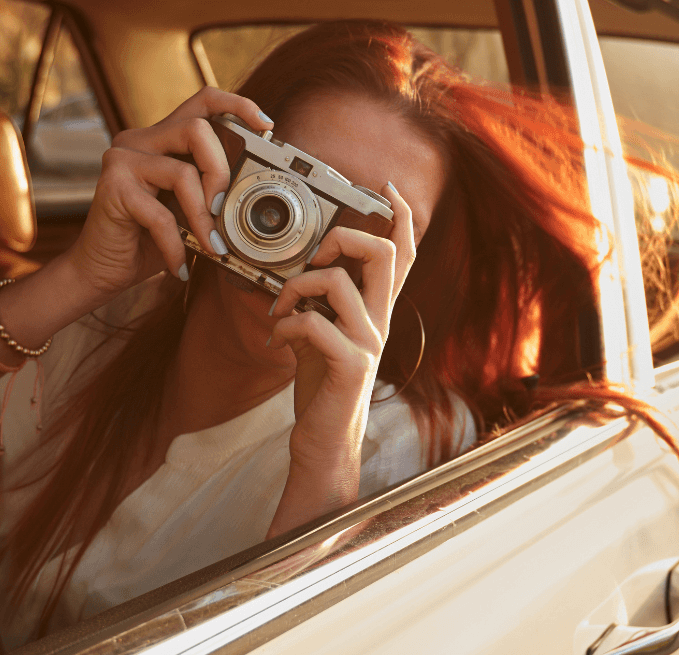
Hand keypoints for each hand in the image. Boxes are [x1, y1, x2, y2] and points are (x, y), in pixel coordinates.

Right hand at [61, 87, 272, 298]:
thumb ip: (211, 192)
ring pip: (184, 172)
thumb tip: (253, 192)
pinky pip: (162, 214)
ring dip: (203, 218)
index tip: (265, 124)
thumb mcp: (188, 211)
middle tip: (224, 210)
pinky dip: (177, 246)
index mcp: (161, 138)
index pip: (202, 101)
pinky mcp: (113, 186)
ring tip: (210, 247)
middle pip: (197, 130)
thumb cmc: (148, 240)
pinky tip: (180, 265)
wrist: (102, 270)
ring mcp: (123, 159)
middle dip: (221, 173)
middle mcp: (140, 140)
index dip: (236, 105)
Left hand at [266, 184, 418, 529]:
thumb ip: (319, 302)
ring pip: (338, 283)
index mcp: (376, 310)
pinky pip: (313, 324)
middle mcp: (380, 322)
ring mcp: (368, 343)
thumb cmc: (320, 386)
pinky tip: (275, 338)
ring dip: (296, 286)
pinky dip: (284, 325)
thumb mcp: (320, 333)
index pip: (402, 254)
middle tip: (317, 255)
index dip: (400, 216)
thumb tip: (298, 271)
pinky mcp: (348, 365)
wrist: (323, 442)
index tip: (385, 189)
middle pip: (384, 254)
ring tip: (280, 307)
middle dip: (344, 238)